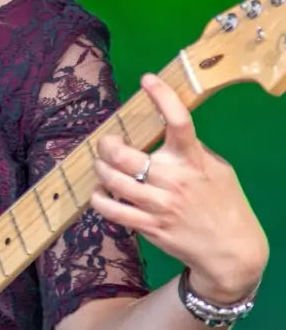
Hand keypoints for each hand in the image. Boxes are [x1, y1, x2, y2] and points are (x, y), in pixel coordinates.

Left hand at [90, 73, 268, 300]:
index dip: (162, 97)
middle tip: (107, 143)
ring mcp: (159, 205)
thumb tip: (164, 131)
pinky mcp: (148, 226)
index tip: (147, 80)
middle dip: (107, 144)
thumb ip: (191, 150)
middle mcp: (174, 180)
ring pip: (113, 180)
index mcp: (194, 160)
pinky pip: (111, 210)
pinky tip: (100, 192)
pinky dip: (98, 198)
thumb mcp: (217, 169)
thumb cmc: (223, 203)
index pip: (179, 121)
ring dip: (100, 169)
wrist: (231, 249)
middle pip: (125, 155)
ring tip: (101, 165)